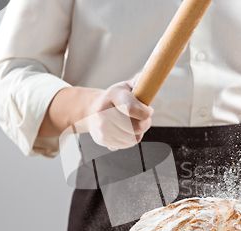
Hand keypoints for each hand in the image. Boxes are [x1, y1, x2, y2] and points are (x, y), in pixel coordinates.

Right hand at [39, 74, 153, 148]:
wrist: (91, 111)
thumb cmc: (115, 99)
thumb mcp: (125, 87)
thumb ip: (139, 82)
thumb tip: (149, 76)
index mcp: (112, 95)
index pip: (132, 109)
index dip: (146, 112)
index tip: (149, 110)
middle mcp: (103, 112)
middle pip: (136, 127)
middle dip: (145, 124)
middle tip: (144, 119)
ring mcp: (101, 127)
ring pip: (133, 138)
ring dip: (139, 133)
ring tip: (134, 124)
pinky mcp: (102, 139)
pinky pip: (127, 144)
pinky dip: (131, 139)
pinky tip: (127, 131)